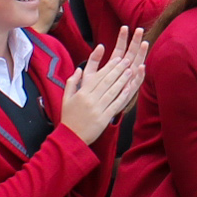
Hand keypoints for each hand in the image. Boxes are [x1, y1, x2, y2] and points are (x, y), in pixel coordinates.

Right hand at [57, 28, 147, 144]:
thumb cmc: (69, 117)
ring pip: (112, 91)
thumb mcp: (66, 98)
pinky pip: (115, 105)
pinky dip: (122, 96)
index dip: (109, 67)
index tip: (117, 59)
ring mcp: (97, 109)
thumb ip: (72, 82)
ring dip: (122, 80)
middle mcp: (90, 99)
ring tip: (130, 71)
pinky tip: (129, 89)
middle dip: (118, 69)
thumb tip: (80, 69)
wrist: (70, 137)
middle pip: (106, 81)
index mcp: (81, 93)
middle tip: (127, 60)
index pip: (98, 76)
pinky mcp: (103, 119)